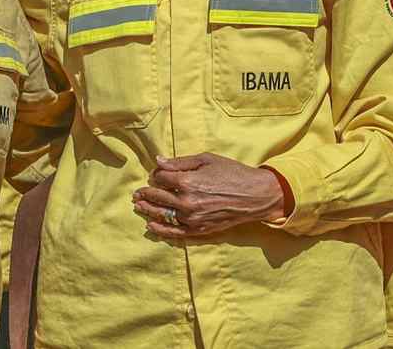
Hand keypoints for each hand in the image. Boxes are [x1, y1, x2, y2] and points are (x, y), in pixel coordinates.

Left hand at [132, 152, 290, 238]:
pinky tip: (151, 226)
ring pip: (163, 216)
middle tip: (137, 193)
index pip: (162, 179)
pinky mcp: (199, 230)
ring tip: (139, 206)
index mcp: (187, 181)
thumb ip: (180, 162)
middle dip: (146, 194)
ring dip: (148, 210)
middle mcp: (186, 202)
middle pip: (158, 197)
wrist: (254, 195)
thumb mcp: (207, 160)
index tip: (157, 174)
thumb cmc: (233, 173)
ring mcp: (192, 218)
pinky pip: (175, 232)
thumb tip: (159, 162)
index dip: (157, 175)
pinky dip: (161, 230)